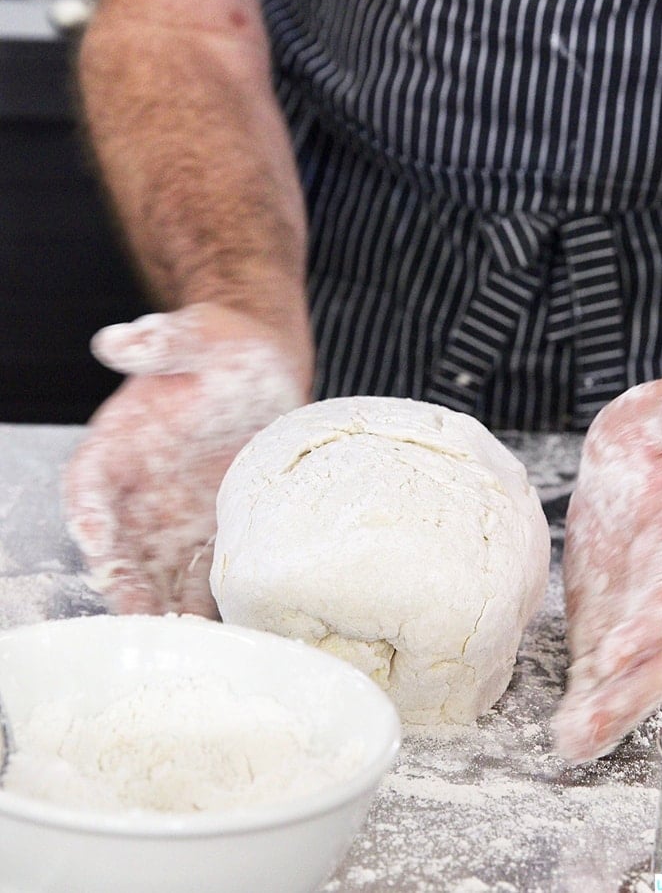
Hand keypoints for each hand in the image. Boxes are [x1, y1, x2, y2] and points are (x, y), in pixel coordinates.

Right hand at [64, 303, 309, 616]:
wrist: (267, 373)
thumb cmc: (224, 348)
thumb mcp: (198, 335)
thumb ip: (161, 342)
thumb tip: (118, 340)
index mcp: (120, 442)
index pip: (89, 482)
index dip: (86, 510)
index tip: (95, 537)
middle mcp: (140, 489)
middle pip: (117, 541)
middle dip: (122, 578)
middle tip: (137, 612)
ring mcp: (175, 515)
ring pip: (156, 568)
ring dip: (161, 601)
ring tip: (177, 634)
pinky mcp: (213, 530)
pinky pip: (202, 571)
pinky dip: (206, 598)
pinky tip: (220, 625)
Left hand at [553, 380, 661, 762]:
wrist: (649, 458)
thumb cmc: (661, 436)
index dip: (651, 623)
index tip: (618, 654)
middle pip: (658, 651)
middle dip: (625, 692)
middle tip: (586, 730)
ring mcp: (644, 608)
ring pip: (633, 670)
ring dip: (604, 708)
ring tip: (570, 745)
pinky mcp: (613, 612)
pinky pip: (605, 661)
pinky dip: (588, 694)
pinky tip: (566, 727)